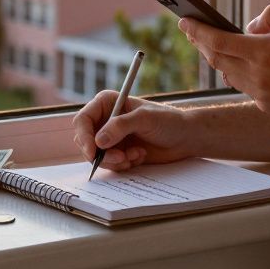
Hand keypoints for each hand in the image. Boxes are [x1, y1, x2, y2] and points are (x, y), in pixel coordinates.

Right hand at [71, 91, 192, 171]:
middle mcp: (106, 120)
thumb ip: (121, 126)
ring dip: (115, 160)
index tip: (93, 152)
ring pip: (97, 156)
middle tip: (121, 158)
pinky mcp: (119, 152)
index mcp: (107, 103)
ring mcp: (112, 138)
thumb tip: (99, 140)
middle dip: (102, 154)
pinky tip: (139, 157)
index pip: (83, 120)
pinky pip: (110, 164)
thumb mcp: (145, 118)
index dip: (84, 137)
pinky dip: (122, 165)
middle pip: (86, 141)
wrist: (185, 137)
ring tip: (136, 155)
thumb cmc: (169, 121)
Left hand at [180, 4, 269, 124]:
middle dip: (201, 42)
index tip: (185, 21)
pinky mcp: (267, 106)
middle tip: (191, 29)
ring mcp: (261, 94)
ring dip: (216, 57)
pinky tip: (237, 62)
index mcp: (265, 53)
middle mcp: (258, 76)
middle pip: (217, 58)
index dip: (198, 31)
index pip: (219, 41)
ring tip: (210, 43)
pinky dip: (235, 71)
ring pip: (227, 73)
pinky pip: (243, 85)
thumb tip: (251, 26)